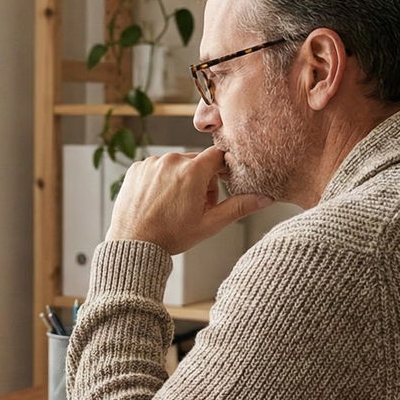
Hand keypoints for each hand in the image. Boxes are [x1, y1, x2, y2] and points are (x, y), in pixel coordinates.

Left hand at [106, 146, 274, 254]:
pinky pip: (156, 167)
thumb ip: (240, 207)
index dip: (221, 172)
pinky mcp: (136, 168)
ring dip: (180, 179)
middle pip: (197, 161)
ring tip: (175, 206)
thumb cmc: (171, 236)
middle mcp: (171, 160)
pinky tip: (158, 201)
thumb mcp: (210, 223)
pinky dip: (160, 180)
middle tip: (195, 206)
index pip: (218, 156)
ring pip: (176, 164)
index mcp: (192, 171)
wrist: (133, 244)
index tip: (218, 188)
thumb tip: (266, 198)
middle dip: (201, 180)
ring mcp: (151, 163)